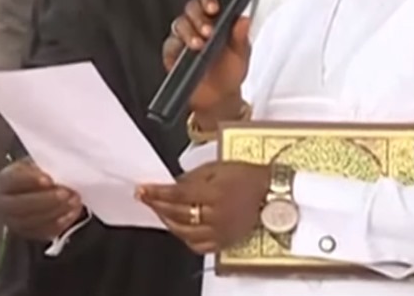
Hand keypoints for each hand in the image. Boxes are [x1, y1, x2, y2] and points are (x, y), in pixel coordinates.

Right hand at [0, 159, 83, 241]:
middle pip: (19, 205)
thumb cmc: (41, 172)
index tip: (49, 179)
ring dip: (56, 212)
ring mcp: (14, 221)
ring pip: (31, 221)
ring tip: (74, 200)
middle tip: (66, 193)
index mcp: (5, 180)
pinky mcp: (29, 233)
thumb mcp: (40, 163)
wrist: (40, 188)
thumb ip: (46, 166)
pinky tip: (72, 212)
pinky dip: (60, 223)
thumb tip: (60, 171)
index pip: (13, 180)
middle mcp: (4, 203)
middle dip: (45, 200)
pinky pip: (43, 232)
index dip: (30, 180)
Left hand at [137, 161, 270, 253]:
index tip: (142, 190)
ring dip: (167, 222)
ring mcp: (220, 230)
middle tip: (146, 199)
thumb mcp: (219, 167)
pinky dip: (184, 238)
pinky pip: (197, 246)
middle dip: (157, 205)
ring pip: (183, 232)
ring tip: (160, 212)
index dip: (157, 192)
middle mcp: (216, 214)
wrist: (271, 192)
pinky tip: (179, 229)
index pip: (177, 194)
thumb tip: (171, 185)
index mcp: (215, 192)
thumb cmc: (247, 176)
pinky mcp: (224, 241)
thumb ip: (193, 177)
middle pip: (177, 213)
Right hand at [162, 0, 250, 123]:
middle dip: (198, 17)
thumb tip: (244, 20)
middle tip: (208, 30)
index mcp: (216, 18)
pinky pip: (170, 44)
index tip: (214, 8)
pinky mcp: (172, 52)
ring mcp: (184, 37)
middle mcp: (198, 24)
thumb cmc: (230, 71)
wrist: (218, 97)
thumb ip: (241, 37)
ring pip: (179, 23)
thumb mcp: (241, 54)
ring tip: (199, 45)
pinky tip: (186, 52)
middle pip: (191, 8)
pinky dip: (176, 46)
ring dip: (189, 32)